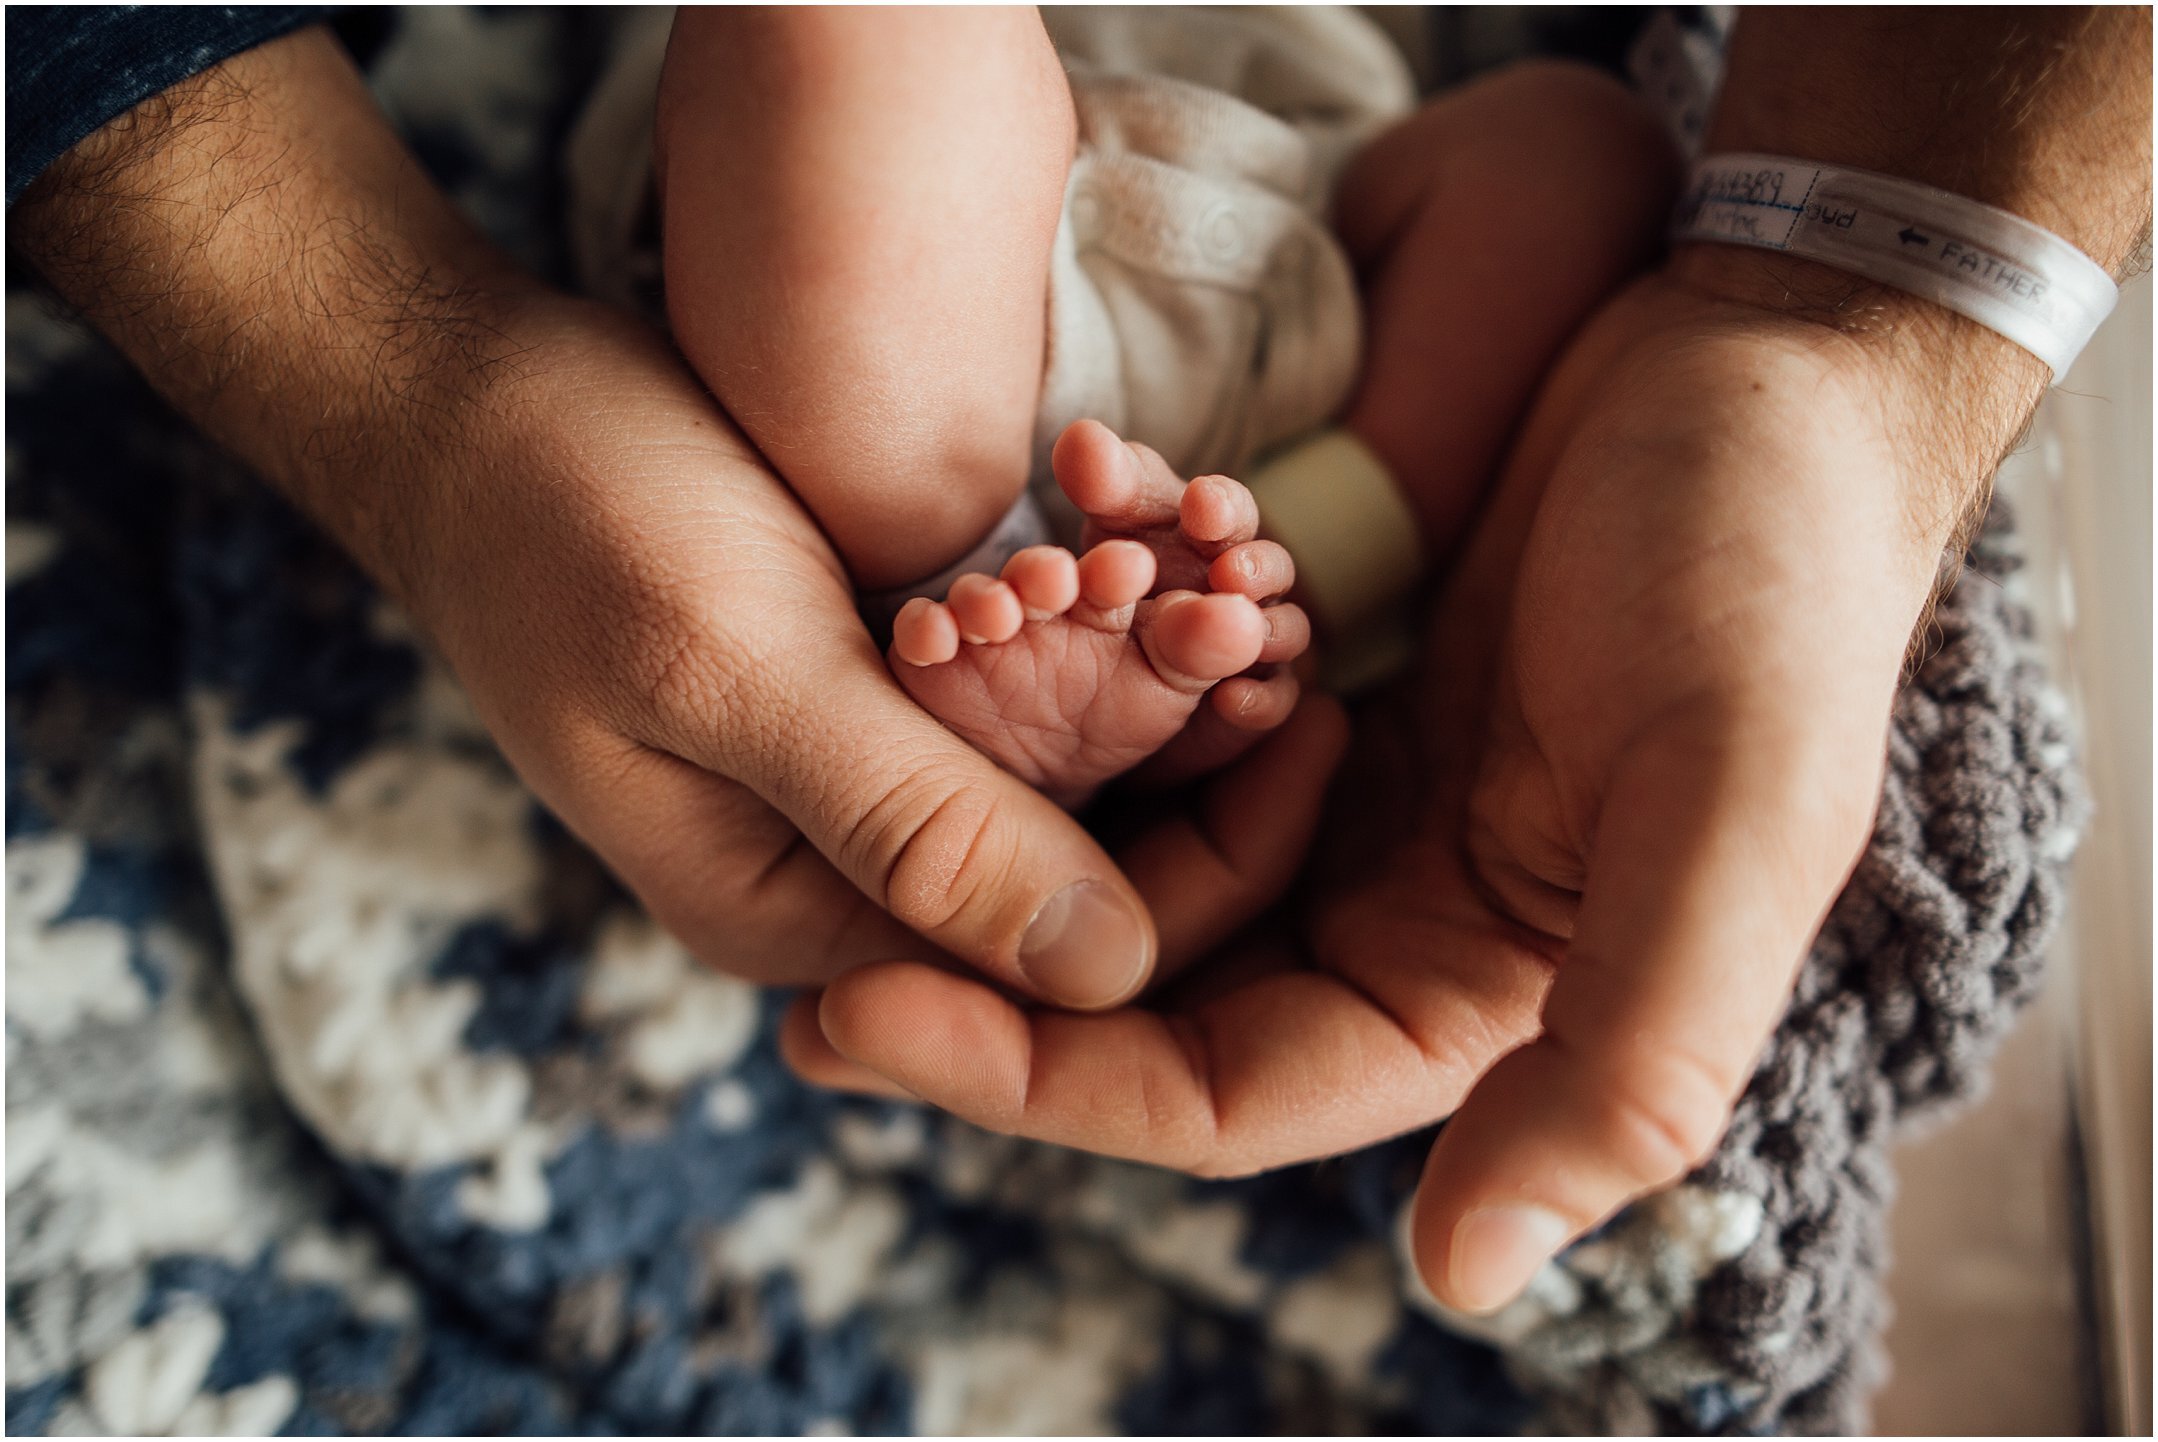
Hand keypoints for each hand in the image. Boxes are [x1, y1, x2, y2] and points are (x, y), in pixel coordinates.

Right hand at [11, 26, 1343, 1004]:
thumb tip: (1110, 977)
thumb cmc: (574, 526)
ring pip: (1067, 779)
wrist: (476, 406)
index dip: (1201, 864)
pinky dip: (1098, 634)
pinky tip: (1168, 546)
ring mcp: (865, 785)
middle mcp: (852, 879)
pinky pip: (1030, 698)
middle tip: (1289, 628)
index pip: (1052, 964)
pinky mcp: (878, 698)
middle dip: (1198, 761)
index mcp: (806, 922)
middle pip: (1078, 872)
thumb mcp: (737, 672)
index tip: (1305, 723)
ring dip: (1161, 687)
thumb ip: (913, 827)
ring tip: (1249, 575)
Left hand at [782, 258, 2039, 1307]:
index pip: (1221, 1092)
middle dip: (975, 985)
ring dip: (1001, 845)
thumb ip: (1628, 1062)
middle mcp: (1390, 911)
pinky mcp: (1304, 667)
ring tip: (844, 818)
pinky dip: (1058, 708)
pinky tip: (952, 674)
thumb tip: (1466, 1281)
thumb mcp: (1734, 822)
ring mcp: (1341, 790)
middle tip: (796, 952)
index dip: (1038, 1084)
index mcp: (1472, 991)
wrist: (1767, 369)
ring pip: (1126, 860)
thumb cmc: (1774, 586)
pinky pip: (1146, 721)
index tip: (856, 1020)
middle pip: (1142, 995)